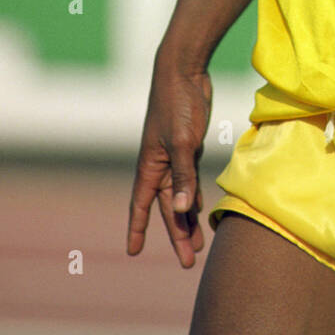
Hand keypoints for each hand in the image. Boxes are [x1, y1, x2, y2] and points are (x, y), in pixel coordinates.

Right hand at [127, 55, 212, 268]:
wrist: (185, 71)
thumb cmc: (178, 104)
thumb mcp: (181, 142)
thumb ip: (183, 175)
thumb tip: (180, 209)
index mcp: (150, 166)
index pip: (141, 206)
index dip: (137, 229)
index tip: (133, 252)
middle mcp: (160, 165)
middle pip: (166, 208)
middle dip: (177, 235)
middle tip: (188, 262)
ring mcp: (174, 156)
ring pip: (180, 196)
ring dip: (188, 219)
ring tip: (198, 246)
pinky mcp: (189, 147)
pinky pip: (190, 180)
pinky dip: (194, 196)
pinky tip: (201, 211)